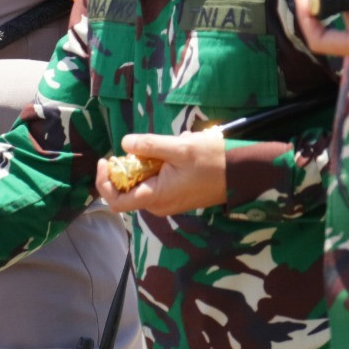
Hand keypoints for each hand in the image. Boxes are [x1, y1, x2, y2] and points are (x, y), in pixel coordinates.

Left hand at [96, 131, 227, 214]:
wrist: (244, 173)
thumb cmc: (213, 161)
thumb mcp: (180, 147)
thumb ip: (149, 145)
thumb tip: (124, 143)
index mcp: (156, 197)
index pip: (116, 201)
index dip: (104, 182)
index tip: (106, 159)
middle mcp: (159, 205)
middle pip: (129, 188)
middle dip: (130, 165)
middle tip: (142, 145)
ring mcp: (169, 202)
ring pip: (145, 182)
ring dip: (149, 161)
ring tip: (172, 145)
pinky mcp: (177, 196)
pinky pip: (158, 181)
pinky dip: (161, 165)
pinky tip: (179, 150)